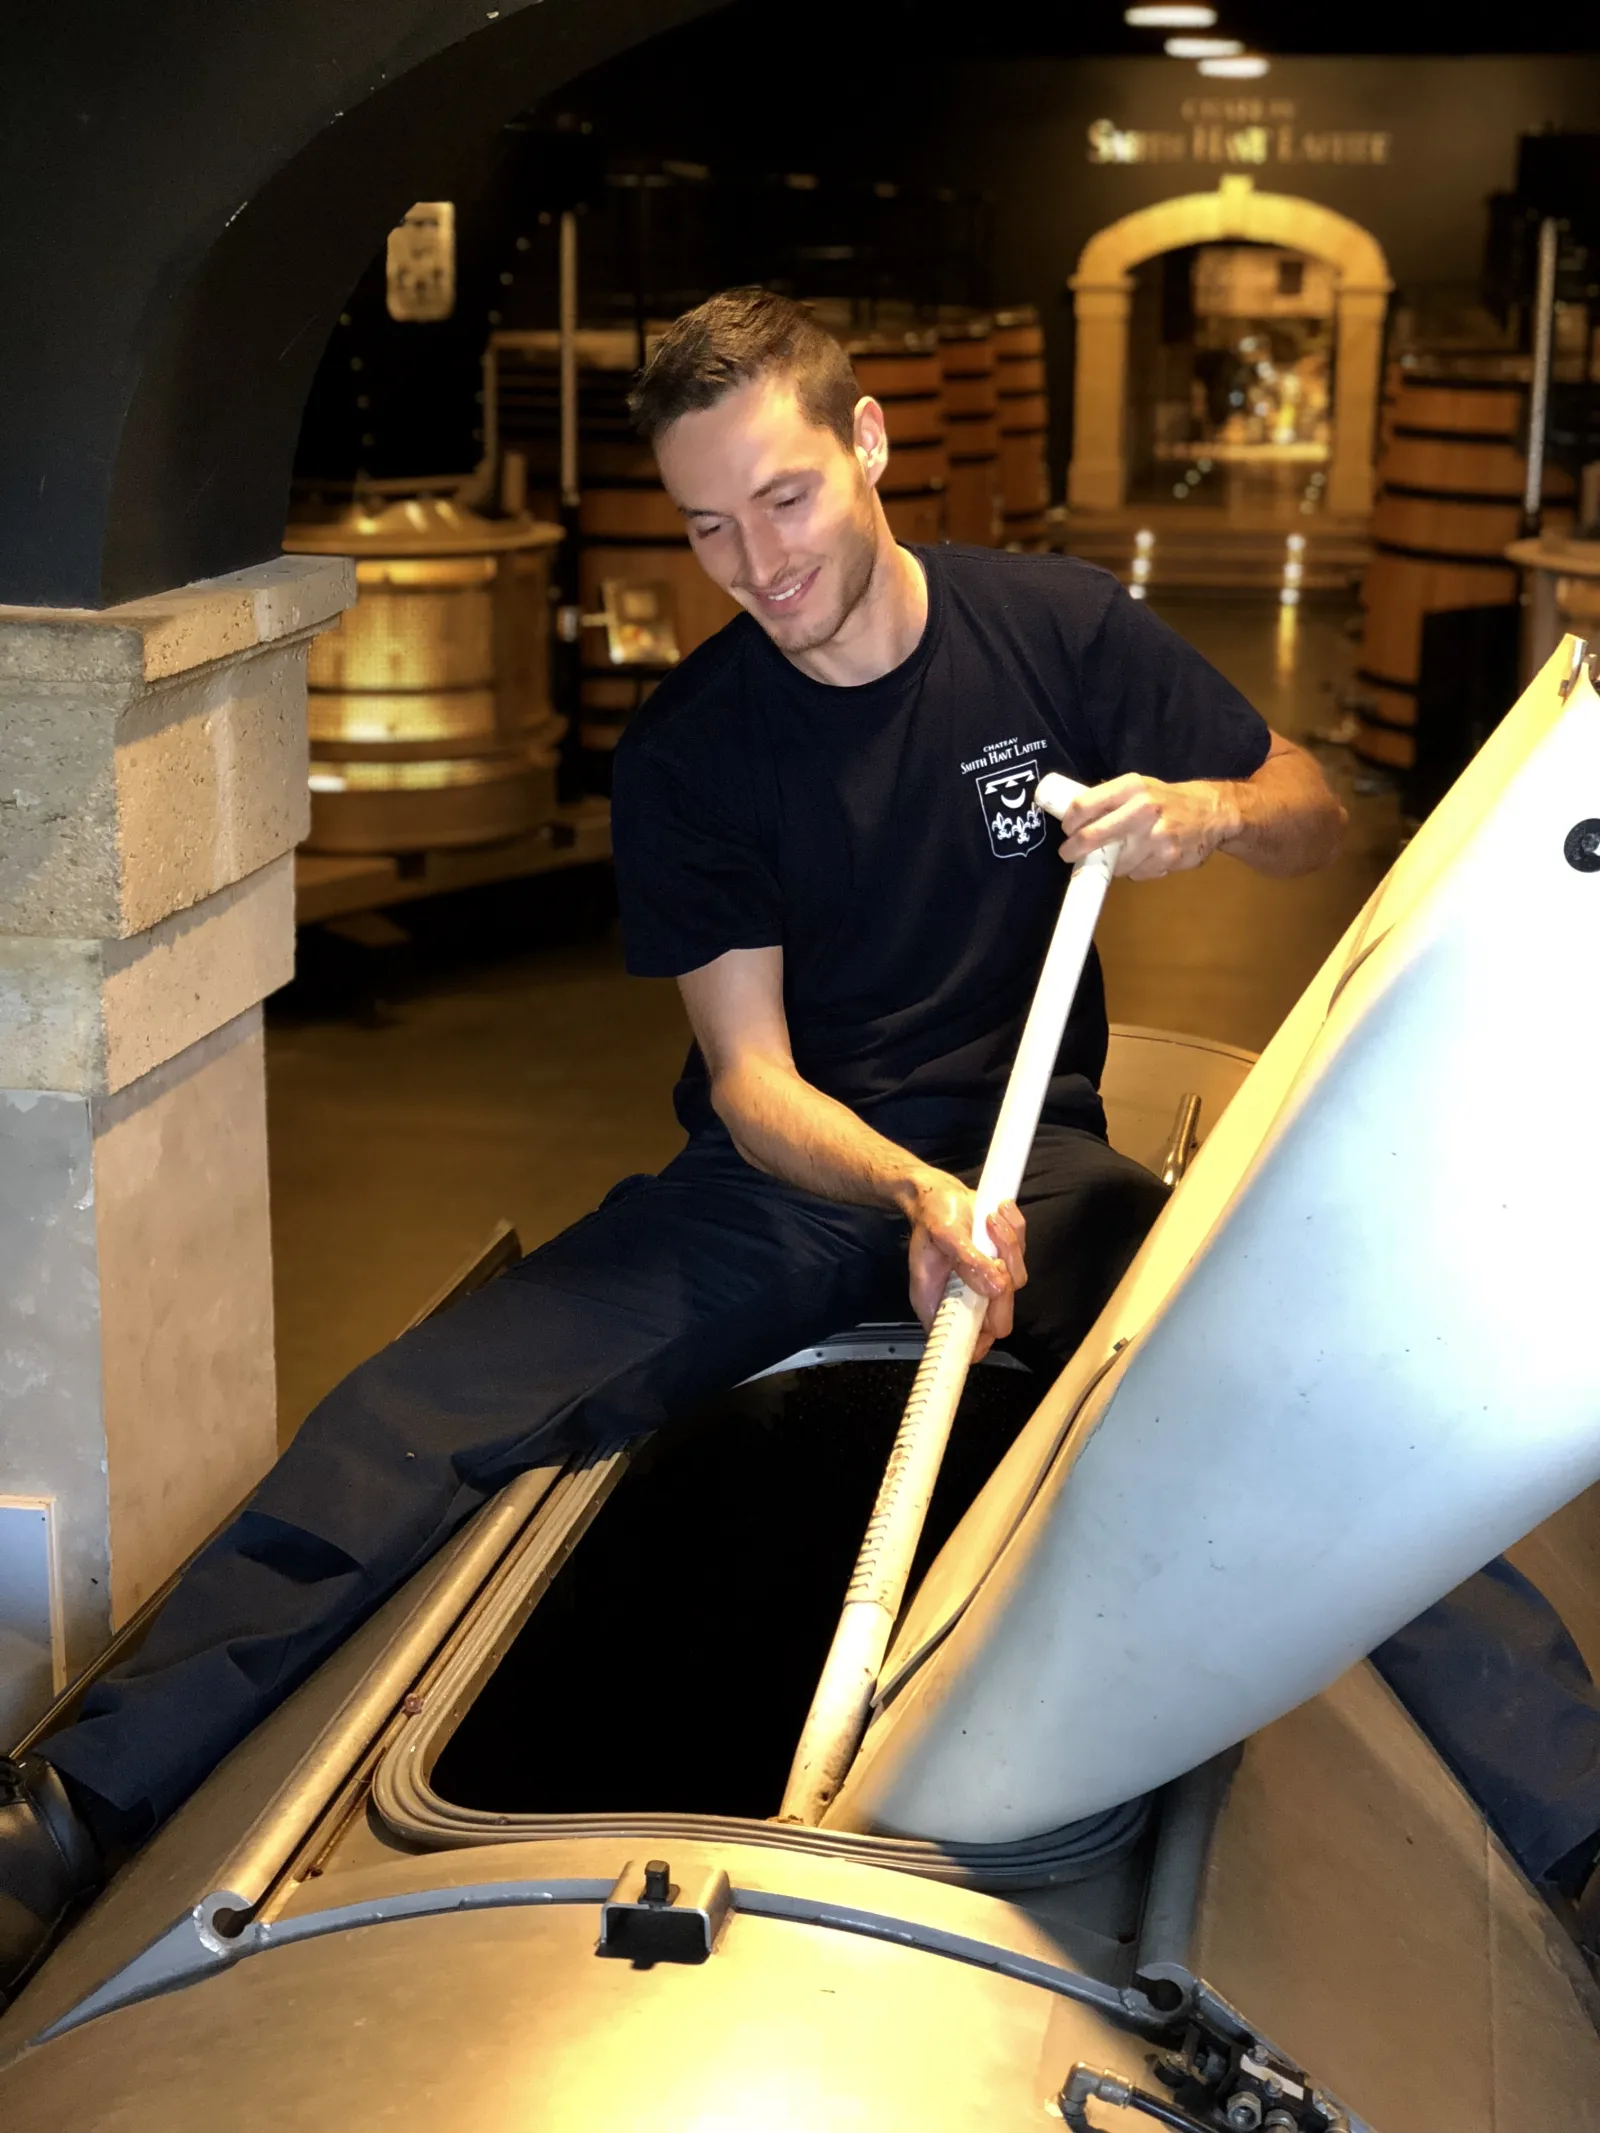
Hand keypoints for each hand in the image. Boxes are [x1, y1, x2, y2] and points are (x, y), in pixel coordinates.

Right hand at [903, 1175, 1026, 1361]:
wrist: (938, 1193)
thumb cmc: (931, 1216)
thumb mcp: (944, 1235)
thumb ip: (968, 1262)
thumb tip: (996, 1286)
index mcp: (942, 1304)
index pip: (967, 1344)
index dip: (980, 1340)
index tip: (985, 1310)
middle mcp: (968, 1299)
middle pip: (1000, 1319)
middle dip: (1002, 1285)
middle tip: (993, 1257)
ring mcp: (988, 1281)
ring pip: (1016, 1281)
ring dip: (1008, 1247)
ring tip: (990, 1219)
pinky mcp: (1004, 1261)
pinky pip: (1022, 1254)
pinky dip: (1015, 1230)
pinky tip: (997, 1213)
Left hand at [1054, 773, 1241, 881]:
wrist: (1212, 812)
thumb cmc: (1167, 800)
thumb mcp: (1139, 788)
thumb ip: (1110, 800)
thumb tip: (1073, 820)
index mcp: (1131, 787)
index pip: (1084, 805)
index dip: (1069, 822)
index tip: (1067, 830)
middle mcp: (1143, 808)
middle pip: (1093, 836)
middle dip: (1075, 849)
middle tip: (1069, 854)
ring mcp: (1156, 835)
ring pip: (1115, 861)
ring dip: (1113, 863)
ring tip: (1124, 852)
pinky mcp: (1167, 857)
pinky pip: (1137, 873)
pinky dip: (1136, 869)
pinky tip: (1147, 856)